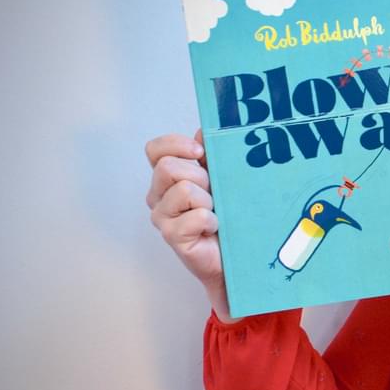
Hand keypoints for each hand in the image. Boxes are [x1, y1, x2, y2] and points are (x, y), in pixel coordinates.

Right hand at [145, 130, 235, 321]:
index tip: (200, 152)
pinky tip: (214, 228)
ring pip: (183, 189)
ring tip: (214, 212)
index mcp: (167, 177)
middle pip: (168, 167)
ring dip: (207, 199)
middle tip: (212, 192)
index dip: (176, 145)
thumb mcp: (220, 179)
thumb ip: (209, 156)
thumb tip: (203, 132)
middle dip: (199, 176)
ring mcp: (162, 218)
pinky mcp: (172, 237)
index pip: (155, 149)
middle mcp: (158, 196)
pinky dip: (212, 220)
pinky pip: (196, 216)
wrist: (234, 256)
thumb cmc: (227, 214)